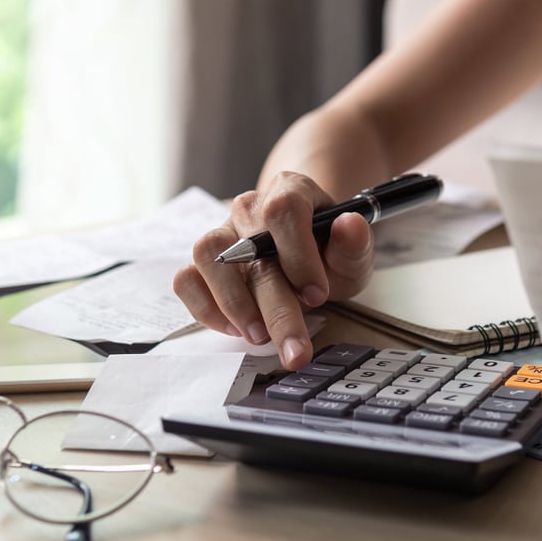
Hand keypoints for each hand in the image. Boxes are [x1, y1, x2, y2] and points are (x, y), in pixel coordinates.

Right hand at [173, 172, 374, 368]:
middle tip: (295, 349)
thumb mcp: (352, 254)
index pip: (284, 209)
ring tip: (259, 336)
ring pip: (208, 256)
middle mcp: (250, 207)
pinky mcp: (203, 262)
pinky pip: (187, 279)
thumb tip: (349, 225)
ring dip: (234, 303)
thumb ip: (355, 243)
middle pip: (251, 247)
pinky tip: (235, 329)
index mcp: (291, 191)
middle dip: (276, 308)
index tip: (317, 294)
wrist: (306, 258)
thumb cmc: (328, 253)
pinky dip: (206, 308)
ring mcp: (222, 232)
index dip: (299, 254)